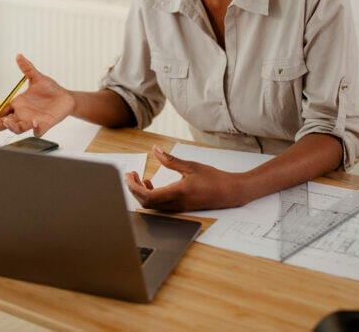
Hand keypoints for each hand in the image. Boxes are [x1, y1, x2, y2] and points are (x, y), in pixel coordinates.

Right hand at [0, 54, 75, 135]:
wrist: (65, 97)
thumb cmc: (49, 89)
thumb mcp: (37, 78)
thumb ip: (27, 68)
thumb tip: (19, 55)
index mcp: (16, 105)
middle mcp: (21, 115)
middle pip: (2, 124)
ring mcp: (31, 121)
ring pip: (17, 129)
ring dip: (11, 127)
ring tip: (6, 121)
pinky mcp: (43, 125)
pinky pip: (37, 131)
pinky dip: (35, 129)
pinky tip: (34, 122)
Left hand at [124, 146, 247, 211]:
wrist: (230, 192)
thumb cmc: (213, 178)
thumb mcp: (191, 165)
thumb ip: (170, 159)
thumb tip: (155, 150)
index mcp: (177, 193)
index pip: (148, 196)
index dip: (134, 188)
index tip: (129, 176)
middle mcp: (176, 203)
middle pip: (146, 203)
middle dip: (134, 189)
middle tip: (131, 175)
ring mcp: (178, 207)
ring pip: (152, 205)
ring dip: (142, 193)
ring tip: (140, 178)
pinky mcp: (180, 207)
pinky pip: (160, 205)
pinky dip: (151, 195)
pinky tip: (152, 184)